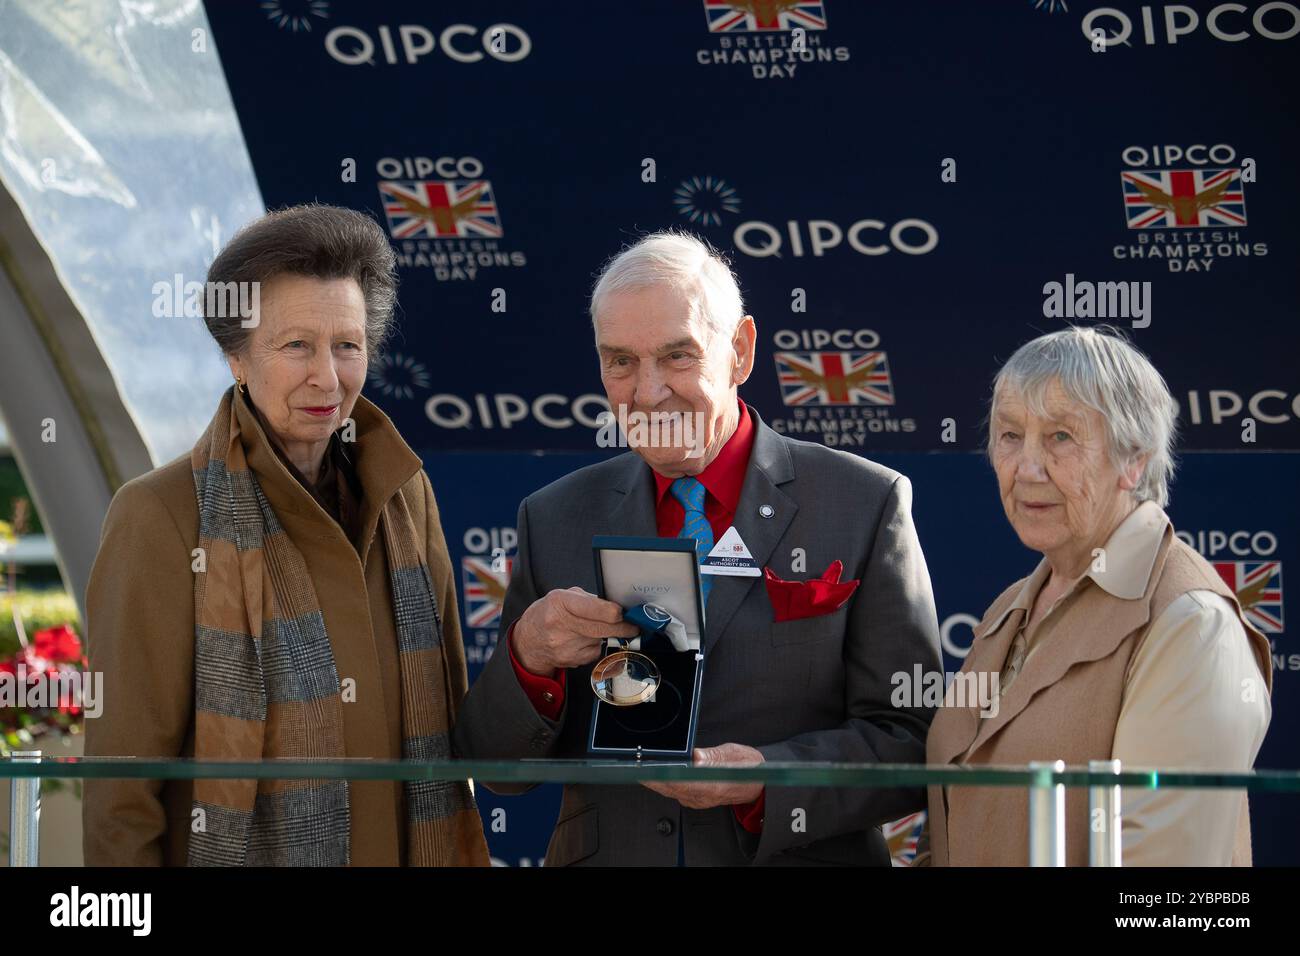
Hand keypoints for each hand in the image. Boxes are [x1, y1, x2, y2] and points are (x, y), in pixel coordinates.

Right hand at [511, 587, 637, 677]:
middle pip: (604, 628)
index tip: (626, 613)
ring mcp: (565, 645)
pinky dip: (594, 647)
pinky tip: (582, 641)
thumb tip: (615, 607)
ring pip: (600, 640)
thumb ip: (588, 600)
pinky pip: (594, 652)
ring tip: (590, 629)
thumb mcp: (562, 596)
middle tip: (633, 626)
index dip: (617, 612)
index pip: (599, 609)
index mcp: (561, 603)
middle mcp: (562, 624)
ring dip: (604, 636)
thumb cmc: (547, 614)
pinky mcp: (570, 660)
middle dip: (624, 627)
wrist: (527, 642)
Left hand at [642, 743, 764, 809]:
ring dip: (653, 779)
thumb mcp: (736, 754)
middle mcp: (702, 796)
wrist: (757, 784)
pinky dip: (661, 782)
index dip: (663, 776)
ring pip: (669, 790)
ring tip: (639, 765)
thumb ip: (715, 755)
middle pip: (670, 787)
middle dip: (652, 775)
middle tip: (635, 762)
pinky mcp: (693, 798)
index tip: (648, 768)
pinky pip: (673, 791)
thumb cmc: (748, 767)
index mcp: (713, 786)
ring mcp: (697, 799)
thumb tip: (698, 756)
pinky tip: (653, 772)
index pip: (682, 782)